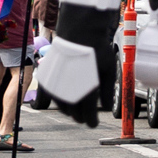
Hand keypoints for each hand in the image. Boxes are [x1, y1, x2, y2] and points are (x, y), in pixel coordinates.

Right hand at [36, 6, 118, 122]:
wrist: (79, 33)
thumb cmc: (97, 51)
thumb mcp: (109, 71)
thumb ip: (108, 92)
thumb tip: (107, 108)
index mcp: (87, 93)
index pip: (88, 116)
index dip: (92, 122)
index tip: (94, 123)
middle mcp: (70, 93)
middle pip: (75, 115)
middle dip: (82, 117)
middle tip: (87, 116)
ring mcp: (56, 88)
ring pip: (63, 108)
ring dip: (70, 110)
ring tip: (77, 106)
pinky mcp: (48, 81)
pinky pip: (51, 98)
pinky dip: (58, 101)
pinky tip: (63, 99)